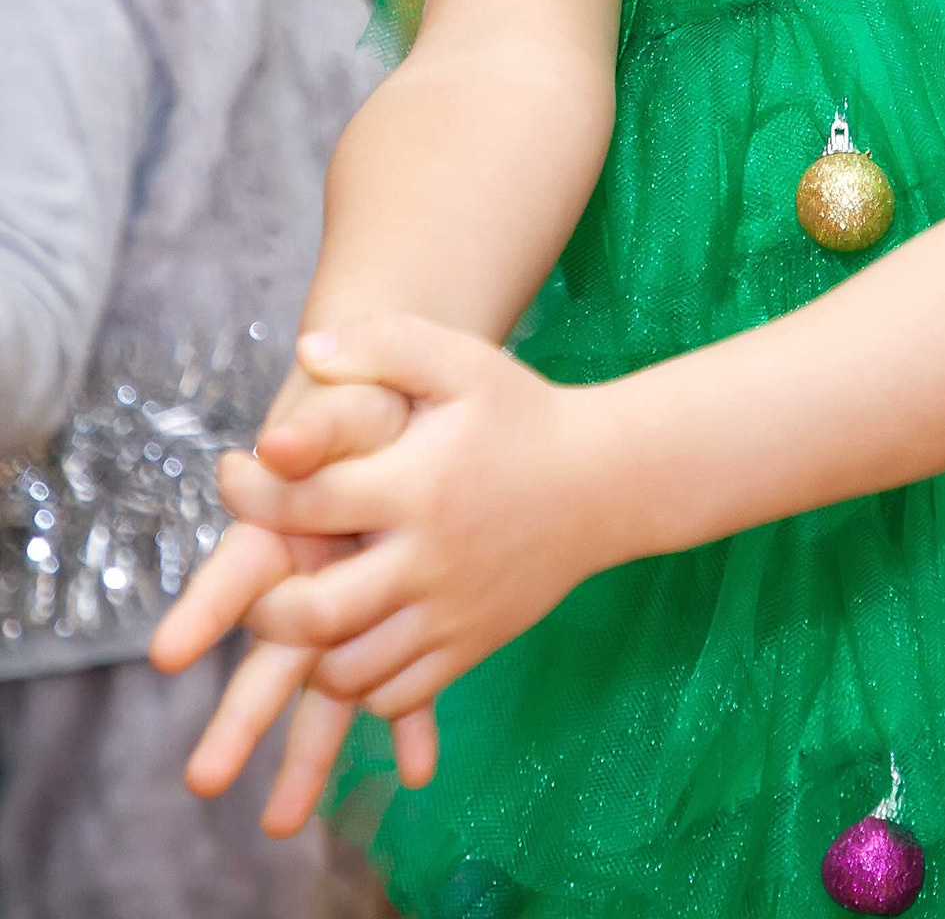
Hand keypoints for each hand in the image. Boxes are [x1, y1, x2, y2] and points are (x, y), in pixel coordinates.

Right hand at [151, 368, 436, 832]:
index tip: (172, 655)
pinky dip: (413, 715)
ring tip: (283, 819)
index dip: (209, 607)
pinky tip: (421, 767)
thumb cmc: (391, 394)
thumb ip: (335, 399)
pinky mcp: (406, 607)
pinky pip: (408, 672)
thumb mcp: (372, 386)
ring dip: (312, 748)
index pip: (242, 568)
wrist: (435, 404)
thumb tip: (298, 391)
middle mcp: (315, 569)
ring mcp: (358, 594)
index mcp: (292, 520)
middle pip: (272, 650)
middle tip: (206, 780)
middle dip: (241, 714)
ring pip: (329, 682)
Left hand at [212, 319, 613, 727]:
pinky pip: (392, 695)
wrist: (610, 479)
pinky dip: (359, 682)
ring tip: (305, 612)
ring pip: (345, 670)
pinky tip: (355, 642)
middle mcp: (427, 557)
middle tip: (261, 576)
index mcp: (415, 483)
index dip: (250, 493)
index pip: (301, 503)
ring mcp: (450, 610)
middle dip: (262, 605)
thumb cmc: (523, 414)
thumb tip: (309, 352)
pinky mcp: (470, 646)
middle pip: (310, 614)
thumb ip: (385, 345)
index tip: (238, 475)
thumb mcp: (462, 362)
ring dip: (308, 651)